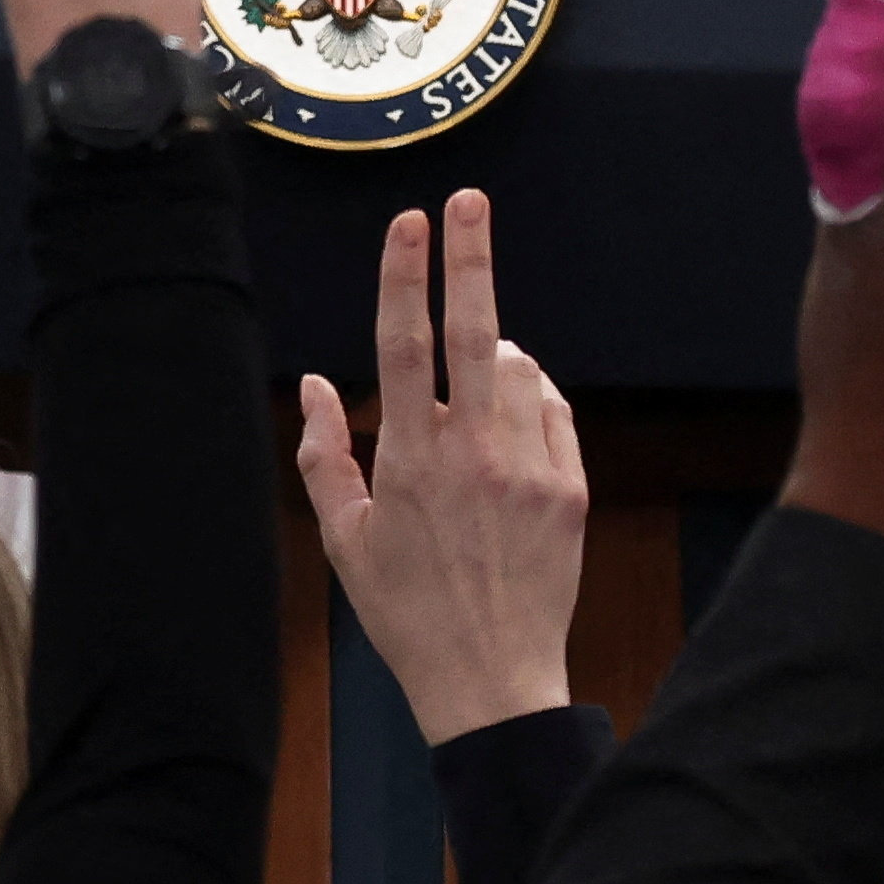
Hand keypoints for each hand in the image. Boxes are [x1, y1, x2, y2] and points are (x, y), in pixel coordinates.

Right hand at [295, 190, 584, 742]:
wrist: (491, 682)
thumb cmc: (406, 612)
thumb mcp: (344, 539)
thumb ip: (324, 453)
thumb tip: (313, 382)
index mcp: (409, 461)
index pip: (404, 346)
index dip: (404, 276)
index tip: (409, 222)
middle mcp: (472, 455)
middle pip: (474, 333)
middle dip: (470, 258)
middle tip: (470, 201)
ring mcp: (528, 470)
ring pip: (516, 370)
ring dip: (494, 352)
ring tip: (475, 375)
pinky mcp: (571, 491)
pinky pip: (554, 412)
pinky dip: (533, 396)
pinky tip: (512, 415)